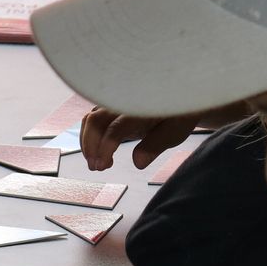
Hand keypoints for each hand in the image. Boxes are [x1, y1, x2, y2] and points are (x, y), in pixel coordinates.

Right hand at [79, 108, 197, 171]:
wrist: (179, 97)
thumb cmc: (178, 115)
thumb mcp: (175, 132)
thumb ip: (156, 145)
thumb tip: (138, 163)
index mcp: (141, 108)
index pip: (116, 127)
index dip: (106, 147)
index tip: (102, 165)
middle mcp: (124, 102)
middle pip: (96, 121)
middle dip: (91, 146)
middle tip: (96, 168)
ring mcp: (116, 103)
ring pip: (91, 119)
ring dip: (88, 143)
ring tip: (96, 165)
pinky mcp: (111, 108)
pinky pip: (93, 119)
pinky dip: (89, 137)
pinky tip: (98, 155)